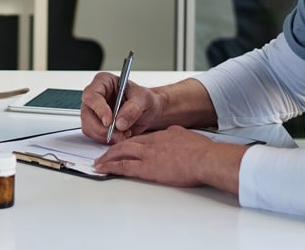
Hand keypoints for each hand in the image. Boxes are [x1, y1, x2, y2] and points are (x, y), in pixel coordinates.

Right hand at [80, 72, 163, 142]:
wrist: (149, 112)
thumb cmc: (145, 100)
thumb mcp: (144, 99)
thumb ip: (133, 108)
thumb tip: (120, 122)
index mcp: (103, 82)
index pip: (92, 95)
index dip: (98, 109)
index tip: (109, 121)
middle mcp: (95, 96)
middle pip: (86, 114)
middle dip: (102, 128)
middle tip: (118, 134)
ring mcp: (94, 112)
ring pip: (89, 127)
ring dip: (105, 135)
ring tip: (123, 134)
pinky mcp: (96, 125)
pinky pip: (95, 136)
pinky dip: (107, 139)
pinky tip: (120, 135)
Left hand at [93, 125, 247, 193]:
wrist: (205, 159)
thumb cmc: (202, 151)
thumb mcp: (187, 136)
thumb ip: (177, 136)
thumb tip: (176, 138)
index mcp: (162, 135)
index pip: (141, 138)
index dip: (129, 142)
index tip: (124, 146)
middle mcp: (151, 142)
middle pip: (127, 143)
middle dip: (114, 148)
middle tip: (105, 153)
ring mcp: (148, 155)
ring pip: (121, 152)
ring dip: (108, 157)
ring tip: (99, 162)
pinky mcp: (147, 168)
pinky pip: (124, 166)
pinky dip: (111, 167)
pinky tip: (103, 169)